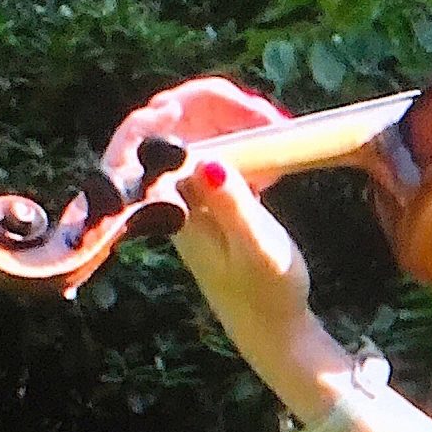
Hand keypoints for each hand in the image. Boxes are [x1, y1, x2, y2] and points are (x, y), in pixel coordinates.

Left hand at [111, 76, 316, 359]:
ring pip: (196, 130)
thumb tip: (209, 161)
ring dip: (235, 118)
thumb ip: (233, 205)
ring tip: (278, 130)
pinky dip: (243, 136)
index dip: (190, 105)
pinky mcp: (207, 195)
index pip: (153, 133)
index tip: (242, 105)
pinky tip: (274, 155)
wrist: (272, 327)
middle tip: (271, 118)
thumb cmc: (269, 292)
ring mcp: (187, 192)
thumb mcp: (258, 248)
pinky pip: (215, 146)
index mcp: (170, 204)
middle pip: (174, 121)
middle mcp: (169, 194)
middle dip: (221, 106)